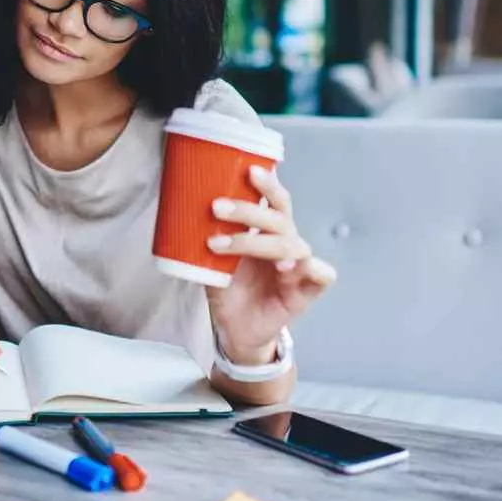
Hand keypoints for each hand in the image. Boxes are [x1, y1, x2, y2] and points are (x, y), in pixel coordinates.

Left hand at [205, 165, 336, 363]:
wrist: (235, 330)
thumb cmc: (228, 290)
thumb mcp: (210, 260)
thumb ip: (205, 237)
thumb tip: (180, 208)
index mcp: (268, 230)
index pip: (274, 199)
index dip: (267, 183)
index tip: (248, 170)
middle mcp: (286, 243)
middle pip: (279, 218)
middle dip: (248, 210)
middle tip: (216, 207)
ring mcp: (299, 266)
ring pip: (290, 244)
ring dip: (255, 241)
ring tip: (219, 245)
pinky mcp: (307, 291)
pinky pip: (322, 274)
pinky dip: (308, 267)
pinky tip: (286, 268)